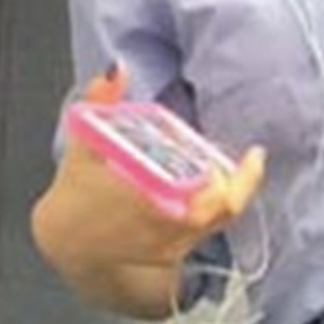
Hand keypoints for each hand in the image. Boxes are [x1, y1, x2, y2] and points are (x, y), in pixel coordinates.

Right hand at [33, 65, 267, 279]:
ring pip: (218, 224)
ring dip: (230, 197)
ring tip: (235, 172)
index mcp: (147, 202)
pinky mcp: (174, 255)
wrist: (67, 247)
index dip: (241, 179)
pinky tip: (216, 191)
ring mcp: (172, 247)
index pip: (211, 196)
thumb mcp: (84, 144)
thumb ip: (100, 103)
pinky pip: (208, 232)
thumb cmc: (75, 199)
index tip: (255, 156)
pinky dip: (217, 210)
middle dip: (240, 185)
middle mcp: (166, 230)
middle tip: (247, 161)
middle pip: (223, 211)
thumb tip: (117, 68)